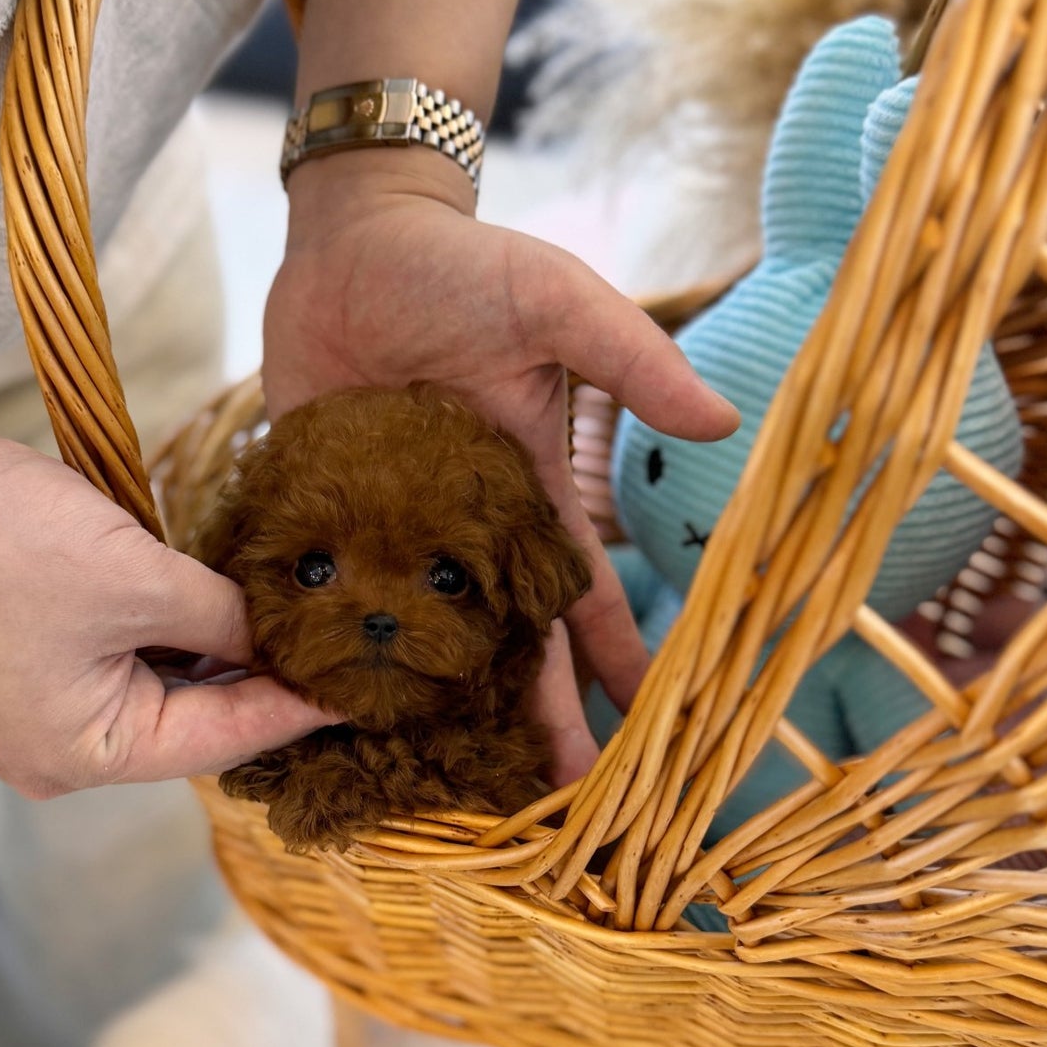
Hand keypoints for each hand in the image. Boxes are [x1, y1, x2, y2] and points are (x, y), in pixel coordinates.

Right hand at [0, 406, 334, 798]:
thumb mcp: (135, 576)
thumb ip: (223, 615)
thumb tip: (279, 631)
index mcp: (84, 757)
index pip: (224, 740)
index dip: (300, 705)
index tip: (366, 686)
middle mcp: (58, 752)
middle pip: (191, 719)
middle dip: (258, 671)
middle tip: (339, 635)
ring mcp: (34, 709)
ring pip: (157, 682)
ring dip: (212, 640)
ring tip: (288, 603)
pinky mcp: (21, 661)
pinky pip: (119, 654)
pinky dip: (164, 622)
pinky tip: (212, 584)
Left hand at [269, 156, 738, 781]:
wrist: (354, 242)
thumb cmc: (464, 266)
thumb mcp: (559, 305)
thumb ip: (632, 361)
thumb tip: (722, 422)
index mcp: (530, 492)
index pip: (582, 598)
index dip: (614, 664)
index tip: (644, 732)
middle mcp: (465, 528)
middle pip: (503, 643)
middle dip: (532, 717)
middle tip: (552, 804)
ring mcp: (393, 528)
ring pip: (421, 638)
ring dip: (437, 706)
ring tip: (445, 785)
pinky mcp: (324, 515)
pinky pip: (334, 594)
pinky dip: (335, 648)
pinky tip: (329, 710)